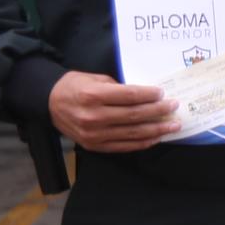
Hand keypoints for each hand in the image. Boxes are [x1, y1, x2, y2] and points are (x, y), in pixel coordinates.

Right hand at [48, 70, 178, 152]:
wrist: (49, 103)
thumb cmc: (74, 86)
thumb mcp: (94, 78)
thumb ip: (118, 87)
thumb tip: (145, 95)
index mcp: (93, 95)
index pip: (129, 96)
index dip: (149, 95)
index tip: (163, 93)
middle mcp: (93, 116)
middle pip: (134, 115)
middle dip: (158, 111)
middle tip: (175, 107)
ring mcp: (94, 134)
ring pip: (132, 133)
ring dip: (157, 130)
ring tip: (173, 126)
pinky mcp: (95, 146)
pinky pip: (124, 146)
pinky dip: (143, 142)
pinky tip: (156, 137)